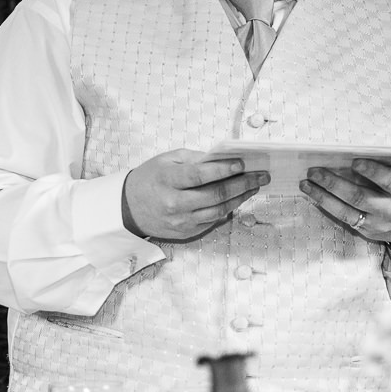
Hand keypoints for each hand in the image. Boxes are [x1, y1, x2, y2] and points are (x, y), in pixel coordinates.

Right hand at [122, 149, 269, 239]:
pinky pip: (213, 221)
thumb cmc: (151, 178)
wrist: (129, 207)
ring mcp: (180, 221)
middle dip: (242, 184)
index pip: (199, 175)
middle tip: (261, 176)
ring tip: (255, 187)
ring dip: (241, 198)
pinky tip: (239, 198)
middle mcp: (174, 203)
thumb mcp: (168, 160)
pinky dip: (228, 209)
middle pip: (215, 195)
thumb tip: (225, 159)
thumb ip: (196, 159)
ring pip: (218, 211)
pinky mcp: (185, 232)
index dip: (223, 169)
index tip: (242, 163)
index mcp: (167, 180)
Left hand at [301, 159, 390, 245]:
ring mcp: (379, 223)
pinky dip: (327, 208)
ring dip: (323, 197)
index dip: (372, 171)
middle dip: (334, 183)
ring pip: (347, 212)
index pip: (389, 181)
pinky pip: (344, 220)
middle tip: (314, 171)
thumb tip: (361, 146)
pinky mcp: (368, 232)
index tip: (354, 161)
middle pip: (360, 197)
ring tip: (306, 184)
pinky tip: (314, 196)